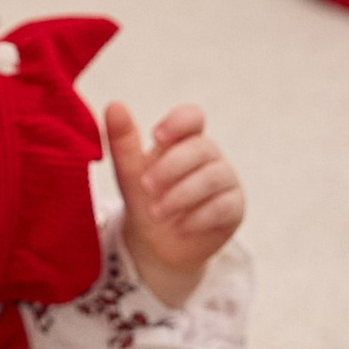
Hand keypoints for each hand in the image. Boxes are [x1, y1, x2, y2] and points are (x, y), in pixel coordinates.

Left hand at [105, 101, 242, 310]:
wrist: (156, 244)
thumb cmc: (146, 199)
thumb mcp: (129, 172)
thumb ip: (122, 141)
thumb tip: (114, 104)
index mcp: (183, 140)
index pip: (192, 117)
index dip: (178, 122)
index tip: (156, 137)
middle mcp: (208, 156)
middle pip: (201, 148)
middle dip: (171, 167)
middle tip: (146, 186)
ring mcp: (225, 180)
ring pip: (213, 177)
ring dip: (181, 195)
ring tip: (156, 212)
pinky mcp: (234, 208)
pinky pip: (224, 206)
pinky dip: (198, 217)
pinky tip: (179, 227)